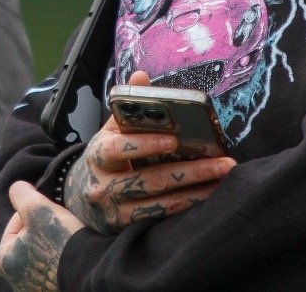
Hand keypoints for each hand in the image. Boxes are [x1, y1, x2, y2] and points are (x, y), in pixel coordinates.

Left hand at [0, 181, 81, 291]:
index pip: (15, 225)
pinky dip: (60, 257)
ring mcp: (35, 288)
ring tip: (66, 234)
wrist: (90, 269)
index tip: (48, 210)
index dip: (31, 211)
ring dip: (51, 242)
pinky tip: (71, 250)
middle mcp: (16, 281)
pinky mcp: (53, 290)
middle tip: (57, 220)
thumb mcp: (35, 207)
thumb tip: (17, 189)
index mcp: (4, 262)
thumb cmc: (59, 238)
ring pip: (41, 254)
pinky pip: (54, 268)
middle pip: (27, 241)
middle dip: (41, 228)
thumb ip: (20, 193)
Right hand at [62, 72, 235, 234]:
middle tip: (223, 162)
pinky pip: (162, 217)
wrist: (82, 197)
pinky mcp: (127, 229)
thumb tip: (141, 76)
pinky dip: (188, 206)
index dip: (145, 145)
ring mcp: (115, 211)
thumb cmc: (106, 156)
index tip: (174, 140)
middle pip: (150, 180)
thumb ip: (128, 105)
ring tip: (223, 178)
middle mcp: (103, 186)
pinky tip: (209, 195)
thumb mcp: (110, 130)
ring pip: (161, 203)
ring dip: (196, 191)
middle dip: (191, 171)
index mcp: (98, 156)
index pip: (117, 149)